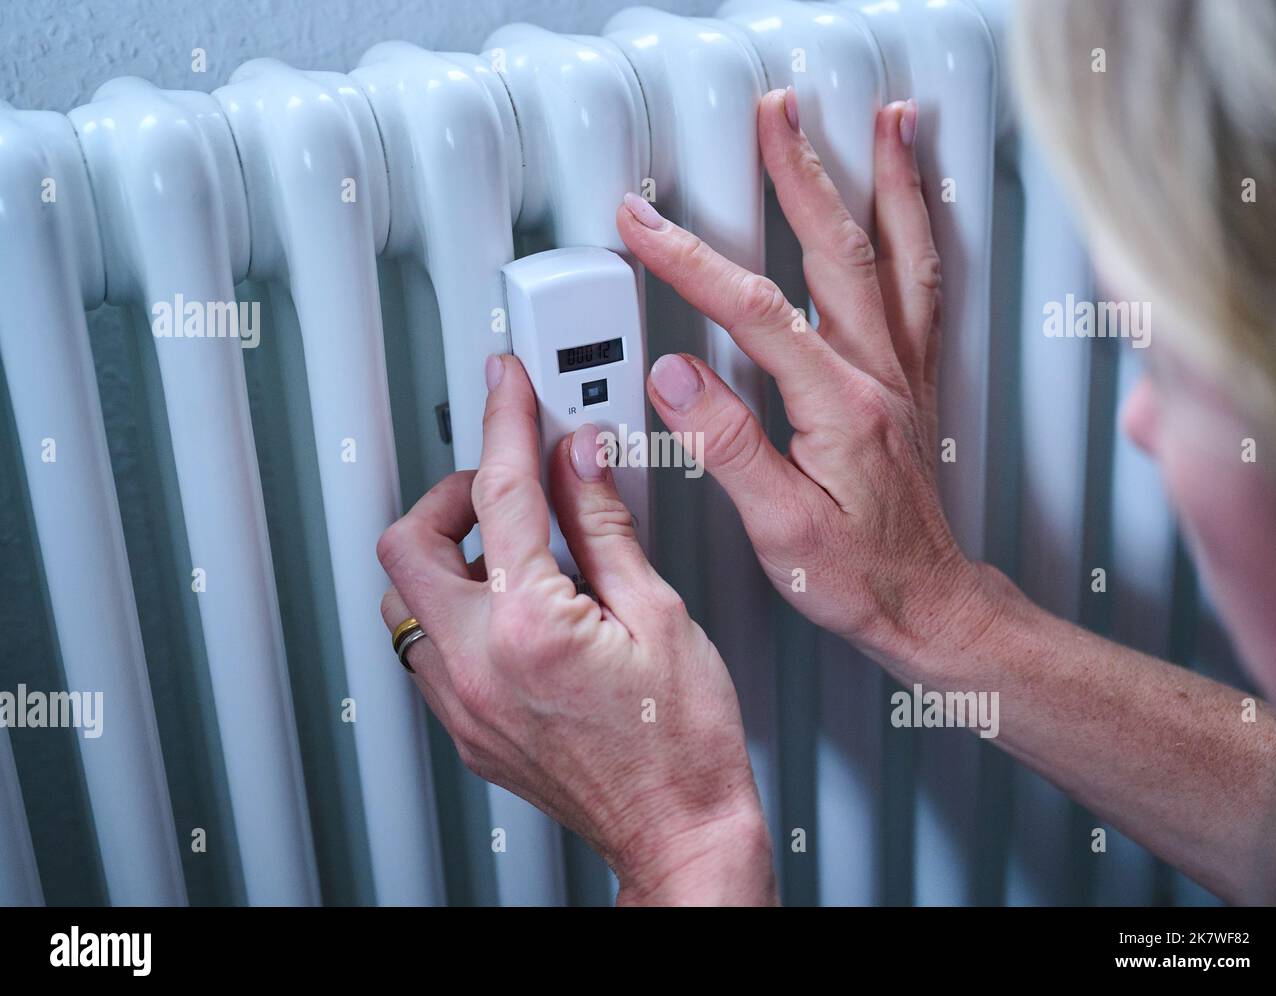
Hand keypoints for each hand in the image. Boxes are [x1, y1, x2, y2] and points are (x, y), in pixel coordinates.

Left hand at [378, 353, 775, 905]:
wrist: (679, 830)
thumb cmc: (683, 744)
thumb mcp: (659, 613)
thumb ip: (605, 527)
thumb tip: (580, 463)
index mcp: (528, 629)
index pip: (501, 495)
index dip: (505, 424)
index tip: (508, 389)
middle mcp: (477, 668)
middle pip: (407, 545)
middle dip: (448, 496)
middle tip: (500, 483)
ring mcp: (463, 705)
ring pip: (405, 601)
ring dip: (447, 557)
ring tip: (512, 548)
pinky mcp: (467, 730)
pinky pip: (428, 650)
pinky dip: (457, 610)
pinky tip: (513, 608)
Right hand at [618, 90, 993, 670]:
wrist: (931, 603)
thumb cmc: (862, 577)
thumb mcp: (780, 527)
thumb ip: (728, 445)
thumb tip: (678, 379)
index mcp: (841, 406)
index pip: (755, 311)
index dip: (691, 260)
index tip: (644, 224)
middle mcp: (881, 376)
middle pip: (840, 251)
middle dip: (801, 173)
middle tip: (776, 115)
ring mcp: (904, 373)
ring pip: (900, 256)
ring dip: (888, 181)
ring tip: (884, 122)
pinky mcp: (913, 382)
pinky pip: (925, 287)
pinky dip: (920, 231)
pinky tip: (912, 205)